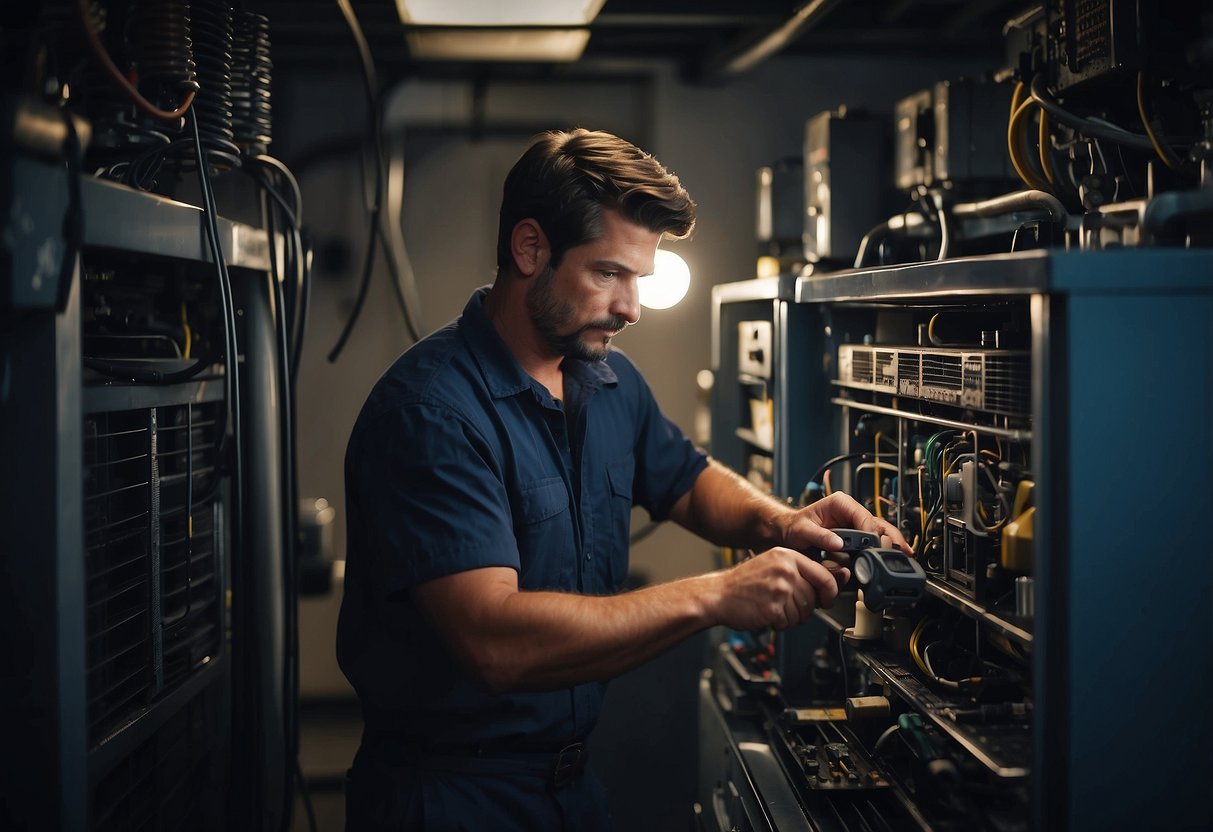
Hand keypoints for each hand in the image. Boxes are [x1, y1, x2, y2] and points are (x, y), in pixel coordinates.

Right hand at [714, 547, 846, 631]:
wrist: (718, 595)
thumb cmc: (745, 583)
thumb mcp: (774, 565)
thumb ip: (802, 571)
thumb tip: (837, 577)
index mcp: (787, 556)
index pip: (825, 575)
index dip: (830, 592)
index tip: (827, 599)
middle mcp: (785, 570)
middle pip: (814, 598)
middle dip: (805, 608)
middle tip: (788, 606)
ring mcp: (779, 589)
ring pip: (804, 613)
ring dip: (792, 617)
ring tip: (774, 608)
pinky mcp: (773, 608)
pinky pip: (789, 623)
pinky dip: (780, 624)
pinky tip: (767, 614)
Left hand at [779, 492, 912, 555]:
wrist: (788, 532)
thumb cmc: (794, 526)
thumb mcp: (802, 530)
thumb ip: (819, 536)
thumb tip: (838, 544)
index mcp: (840, 503)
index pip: (863, 516)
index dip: (870, 533)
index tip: (874, 547)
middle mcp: (851, 512)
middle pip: (877, 524)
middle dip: (889, 538)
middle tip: (897, 553)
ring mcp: (855, 524)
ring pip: (881, 532)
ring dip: (892, 544)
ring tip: (905, 555)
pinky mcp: (856, 536)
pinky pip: (874, 541)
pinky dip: (885, 549)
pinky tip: (896, 556)